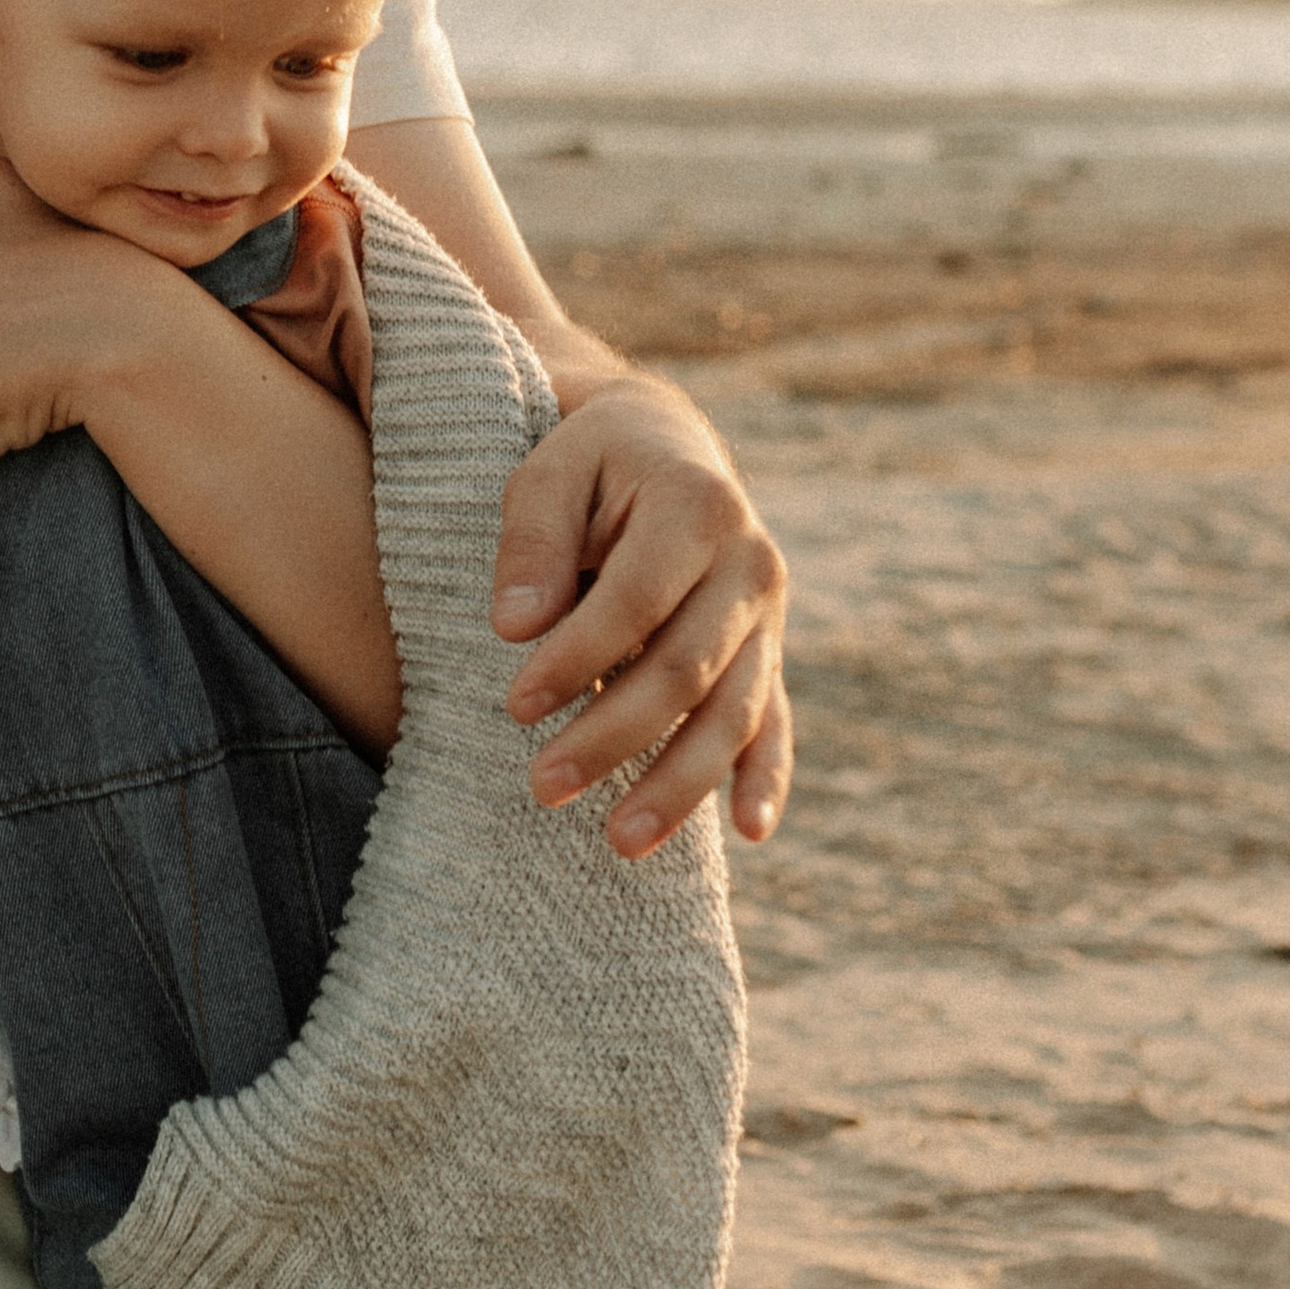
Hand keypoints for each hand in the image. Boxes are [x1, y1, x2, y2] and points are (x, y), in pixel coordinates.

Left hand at [491, 376, 792, 856]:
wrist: (664, 447)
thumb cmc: (591, 464)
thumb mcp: (549, 470)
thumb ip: (532, 540)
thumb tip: (516, 626)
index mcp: (697, 506)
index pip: (635, 600)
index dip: (577, 657)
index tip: (515, 705)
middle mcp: (749, 564)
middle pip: (685, 669)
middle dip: (614, 734)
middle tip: (542, 787)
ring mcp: (767, 616)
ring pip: (732, 712)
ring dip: (680, 781)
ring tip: (622, 841)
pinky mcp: (768, 653)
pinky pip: (775, 722)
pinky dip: (764, 777)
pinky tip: (748, 831)